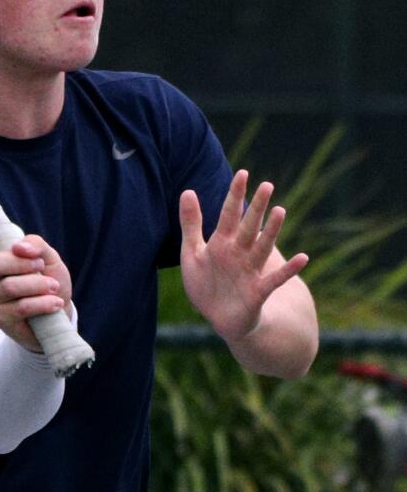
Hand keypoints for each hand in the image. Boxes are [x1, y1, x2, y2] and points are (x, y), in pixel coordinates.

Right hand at [0, 219, 72, 351]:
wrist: (58, 313)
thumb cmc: (48, 279)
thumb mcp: (47, 256)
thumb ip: (36, 244)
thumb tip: (19, 247)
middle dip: (21, 263)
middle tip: (41, 265)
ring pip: (9, 287)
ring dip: (38, 285)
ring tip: (54, 287)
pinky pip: (20, 307)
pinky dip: (42, 303)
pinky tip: (55, 303)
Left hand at [179, 170, 308, 343]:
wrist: (217, 318)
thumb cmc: (206, 283)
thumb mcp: (192, 252)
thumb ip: (191, 223)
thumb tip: (187, 191)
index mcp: (221, 242)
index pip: (229, 214)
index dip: (234, 195)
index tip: (243, 173)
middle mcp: (239, 253)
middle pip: (249, 226)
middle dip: (256, 207)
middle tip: (267, 185)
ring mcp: (249, 271)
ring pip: (262, 247)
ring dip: (272, 231)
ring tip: (281, 211)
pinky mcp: (258, 291)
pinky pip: (275, 279)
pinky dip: (289, 270)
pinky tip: (303, 257)